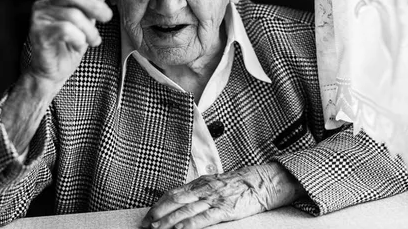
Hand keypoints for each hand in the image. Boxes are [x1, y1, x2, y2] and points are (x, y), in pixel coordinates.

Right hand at [28, 0, 112, 88]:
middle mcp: (44, 3)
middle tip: (107, 19)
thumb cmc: (67, 49)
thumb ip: (90, 9)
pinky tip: (77, 46)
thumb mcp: (85, 26)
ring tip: (91, 42)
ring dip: (89, 32)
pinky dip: (80, 40)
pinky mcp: (38, 32)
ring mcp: (39, 17)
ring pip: (74, 15)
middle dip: (94, 8)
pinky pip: (68, 30)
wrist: (50, 74)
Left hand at [140, 163, 306, 228]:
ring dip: (169, 221)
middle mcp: (204, 189)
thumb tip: (182, 199)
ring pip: (186, 211)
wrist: (261, 181)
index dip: (159, 204)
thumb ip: (199, 190)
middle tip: (146, 225)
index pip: (174, 193)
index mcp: (201, 183)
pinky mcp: (225, 209)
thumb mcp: (215, 182)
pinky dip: (189, 225)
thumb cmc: (239, 183)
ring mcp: (214, 199)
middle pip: (175, 202)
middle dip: (158, 214)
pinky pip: (204, 218)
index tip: (148, 215)